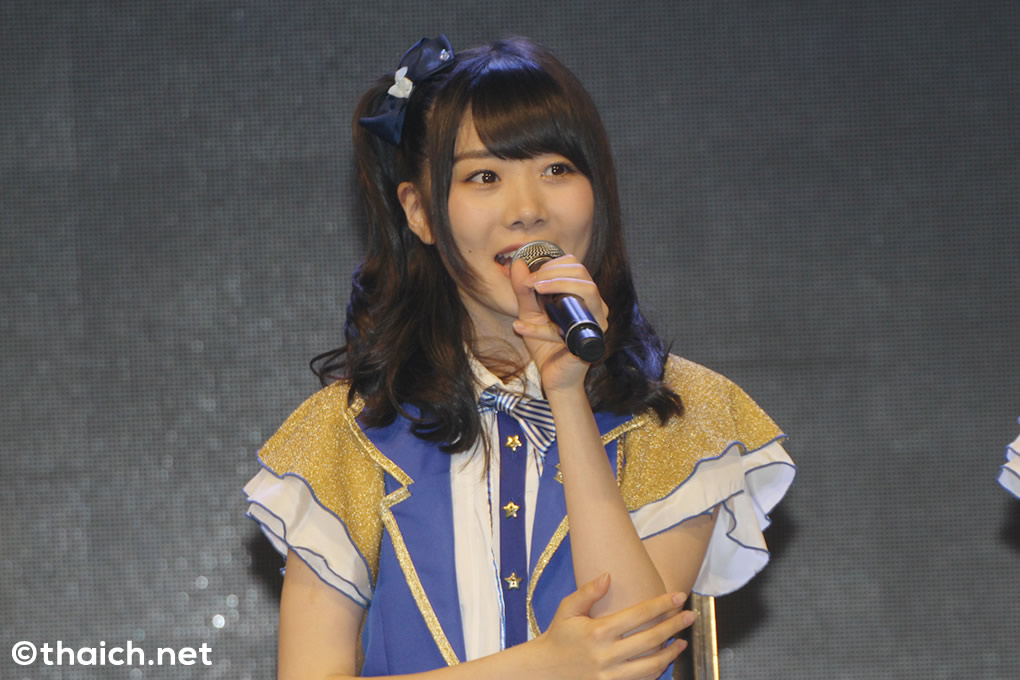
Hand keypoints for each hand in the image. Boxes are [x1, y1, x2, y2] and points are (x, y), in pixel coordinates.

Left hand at [509, 256, 608, 392]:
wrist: (553, 377)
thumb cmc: (546, 345)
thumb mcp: (530, 313)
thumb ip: (524, 290)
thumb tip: (518, 263)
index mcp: (582, 297)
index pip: (577, 267)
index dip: (553, 265)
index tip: (531, 276)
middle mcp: (595, 307)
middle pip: (584, 274)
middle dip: (553, 272)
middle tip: (531, 282)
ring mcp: (596, 323)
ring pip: (588, 290)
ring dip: (557, 285)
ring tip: (533, 290)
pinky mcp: (590, 341)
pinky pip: (568, 328)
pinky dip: (540, 328)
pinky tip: (519, 327)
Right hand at [527, 574, 693, 679]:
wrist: (544, 671)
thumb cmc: (558, 637)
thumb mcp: (567, 610)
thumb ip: (587, 592)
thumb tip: (608, 576)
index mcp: (598, 632)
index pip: (638, 615)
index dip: (661, 604)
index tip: (678, 595)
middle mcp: (607, 655)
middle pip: (651, 639)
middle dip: (674, 625)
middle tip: (690, 615)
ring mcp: (610, 676)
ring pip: (651, 666)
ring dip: (671, 652)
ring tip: (682, 640)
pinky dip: (656, 671)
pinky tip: (664, 660)